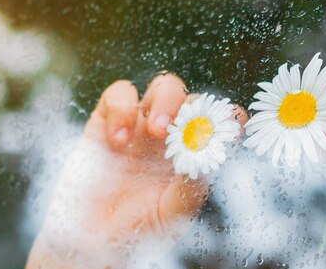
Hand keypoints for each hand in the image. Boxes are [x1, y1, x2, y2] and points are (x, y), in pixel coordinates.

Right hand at [26, 74, 246, 267]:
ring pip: (163, 87)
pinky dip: (122, 109)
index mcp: (191, 154)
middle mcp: (169, 135)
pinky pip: (120, 94)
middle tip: (185, 126)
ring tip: (156, 131)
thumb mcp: (172, 212)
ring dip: (165, 101)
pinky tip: (118, 140)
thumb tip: (208, 156)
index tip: (234, 122)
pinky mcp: (107, 120)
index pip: (217, 123)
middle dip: (194, 106)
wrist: (91, 237)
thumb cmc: (136, 227)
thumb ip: (191, 185)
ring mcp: (140, 124)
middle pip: (192, 99)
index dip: (228, 116)